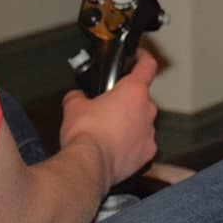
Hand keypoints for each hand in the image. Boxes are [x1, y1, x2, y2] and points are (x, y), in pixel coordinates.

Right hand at [58, 49, 158, 189]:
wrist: (90, 165)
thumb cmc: (87, 134)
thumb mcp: (74, 106)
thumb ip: (78, 96)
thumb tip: (76, 97)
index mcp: (133, 91)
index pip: (147, 66)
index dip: (143, 58)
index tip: (140, 57)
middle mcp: (146, 109)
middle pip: (141, 98)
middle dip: (126, 102)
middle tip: (109, 107)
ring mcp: (149, 131)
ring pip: (142, 121)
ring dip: (130, 123)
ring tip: (109, 131)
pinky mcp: (148, 152)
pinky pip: (142, 142)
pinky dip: (132, 144)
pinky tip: (115, 148)